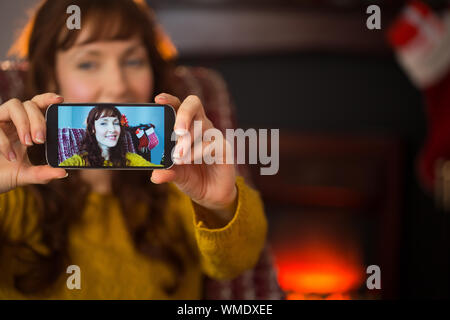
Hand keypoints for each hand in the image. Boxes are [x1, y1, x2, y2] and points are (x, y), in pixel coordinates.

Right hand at [0, 93, 67, 193]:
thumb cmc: (3, 174)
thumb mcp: (26, 174)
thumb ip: (43, 174)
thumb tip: (63, 173)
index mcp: (27, 126)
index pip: (39, 106)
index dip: (48, 99)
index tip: (60, 100)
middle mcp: (13, 120)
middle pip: (29, 104)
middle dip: (38, 120)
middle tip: (40, 139)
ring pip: (14, 105)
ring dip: (24, 123)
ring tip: (28, 143)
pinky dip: (5, 141)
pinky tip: (11, 156)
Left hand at [150, 93, 236, 224]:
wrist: (212, 194)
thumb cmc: (192, 177)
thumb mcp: (176, 175)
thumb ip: (167, 172)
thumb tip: (155, 175)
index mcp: (185, 126)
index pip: (178, 105)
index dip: (169, 99)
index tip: (158, 99)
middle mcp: (200, 126)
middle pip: (193, 104)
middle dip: (183, 115)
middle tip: (177, 131)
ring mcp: (213, 135)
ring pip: (202, 125)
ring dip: (188, 141)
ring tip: (178, 157)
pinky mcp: (224, 147)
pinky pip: (212, 143)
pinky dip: (198, 152)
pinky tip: (190, 161)